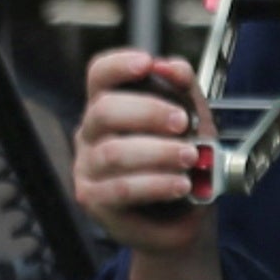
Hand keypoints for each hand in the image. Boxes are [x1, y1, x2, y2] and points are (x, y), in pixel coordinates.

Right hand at [73, 46, 225, 279]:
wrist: (183, 216)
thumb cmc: (181, 164)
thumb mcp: (192, 121)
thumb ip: (184, 90)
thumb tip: (172, 67)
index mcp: (109, 106)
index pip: (99, 75)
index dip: (118, 65)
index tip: (146, 64)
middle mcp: (90, 134)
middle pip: (104, 110)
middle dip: (148, 112)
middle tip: (182, 123)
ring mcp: (86, 167)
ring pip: (114, 153)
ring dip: (159, 153)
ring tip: (190, 159)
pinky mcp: (92, 199)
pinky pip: (121, 188)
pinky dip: (156, 184)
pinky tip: (180, 185)